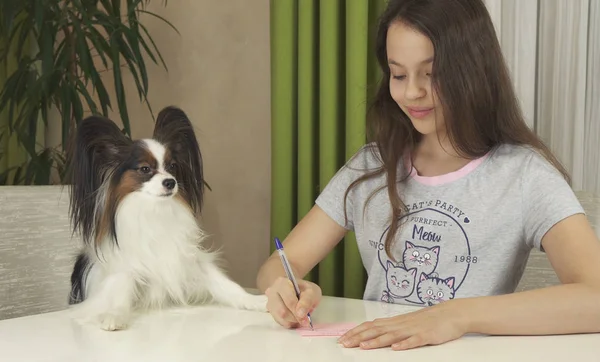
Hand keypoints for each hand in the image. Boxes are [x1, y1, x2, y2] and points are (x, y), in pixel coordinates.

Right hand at [265, 276, 321, 328]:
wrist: (297, 290)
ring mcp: (270, 303)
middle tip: (305, 320)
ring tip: (300, 317)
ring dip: (293, 321)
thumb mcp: (312, 292)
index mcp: (282, 283)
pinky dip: (289, 323)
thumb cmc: (304, 290)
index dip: (298, 311)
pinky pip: (279, 322)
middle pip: (282, 311)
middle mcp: (272, 292)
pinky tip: (295, 318)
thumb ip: (307, 301)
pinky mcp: (271, 313)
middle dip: (295, 318)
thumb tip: (300, 314)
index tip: (307, 318)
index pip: (289, 300)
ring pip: (280, 318)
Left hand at [338, 299, 468, 350]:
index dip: (356, 332)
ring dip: (376, 341)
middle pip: (376, 330)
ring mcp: (413, 330)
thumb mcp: (406, 323)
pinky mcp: (426, 336)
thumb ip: (390, 327)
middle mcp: (401, 325)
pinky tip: (395, 348)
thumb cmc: (428, 320)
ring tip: (363, 347)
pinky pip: (414, 340)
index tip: (343, 338)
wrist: (451, 313)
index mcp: (395, 322)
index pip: (371, 326)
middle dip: (359, 337)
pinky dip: (404, 344)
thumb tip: (372, 332)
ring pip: (392, 335)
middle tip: (345, 344)